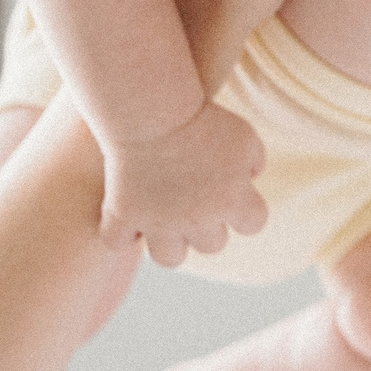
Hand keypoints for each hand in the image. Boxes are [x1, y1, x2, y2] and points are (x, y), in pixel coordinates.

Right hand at [101, 103, 266, 267]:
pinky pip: (116, 242)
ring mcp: (159, 222)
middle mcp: (199, 220)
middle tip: (193, 200)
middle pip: (213, 245)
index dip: (245, 210)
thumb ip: (254, 160)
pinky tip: (125, 214)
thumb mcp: (243, 134)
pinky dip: (119, 232)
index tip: (232, 192)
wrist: (152, 111)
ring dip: (168, 242)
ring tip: (162, 221)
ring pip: (170, 258)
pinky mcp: (123, 215)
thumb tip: (250, 178)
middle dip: (207, 225)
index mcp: (234, 201)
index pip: (253, 224)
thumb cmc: (201, 117)